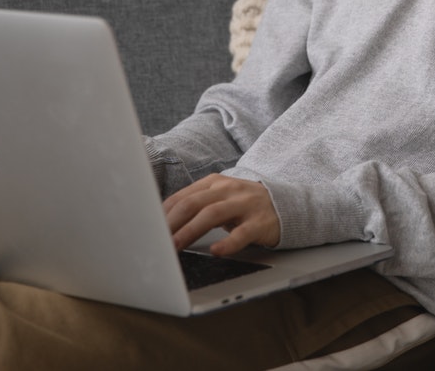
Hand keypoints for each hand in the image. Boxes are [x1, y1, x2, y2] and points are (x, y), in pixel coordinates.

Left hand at [162, 174, 280, 255]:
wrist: (286, 204)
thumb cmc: (244, 205)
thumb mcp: (220, 198)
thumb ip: (196, 205)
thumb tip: (163, 223)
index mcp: (214, 183)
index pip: (182, 197)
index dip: (163, 214)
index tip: (148, 230)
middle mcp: (228, 190)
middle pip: (193, 203)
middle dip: (171, 223)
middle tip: (156, 241)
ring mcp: (245, 205)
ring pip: (213, 214)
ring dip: (190, 231)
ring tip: (175, 246)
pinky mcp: (260, 222)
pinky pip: (242, 233)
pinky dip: (227, 242)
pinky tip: (216, 251)